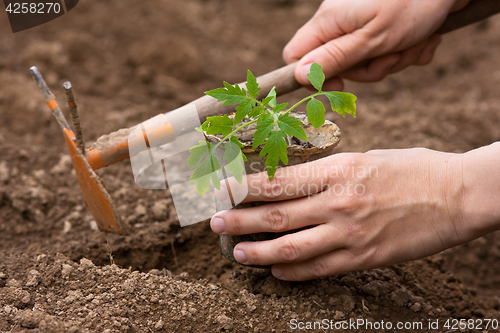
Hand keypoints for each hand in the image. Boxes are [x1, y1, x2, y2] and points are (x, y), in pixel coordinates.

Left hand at [210, 147, 494, 280]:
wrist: (456, 194)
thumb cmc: (410, 169)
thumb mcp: (363, 159)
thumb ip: (325, 174)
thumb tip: (289, 184)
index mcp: (337, 171)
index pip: (277, 181)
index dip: (243, 188)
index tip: (221, 190)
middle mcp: (338, 203)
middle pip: (276, 216)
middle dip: (239, 221)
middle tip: (215, 224)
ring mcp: (350, 234)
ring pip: (292, 248)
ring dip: (259, 253)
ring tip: (237, 254)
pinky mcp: (365, 258)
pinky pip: (320, 269)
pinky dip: (294, 272)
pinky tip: (277, 271)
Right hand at [283, 0, 469, 89]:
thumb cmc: (413, 2)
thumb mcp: (371, 38)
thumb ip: (333, 58)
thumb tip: (298, 76)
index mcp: (329, 21)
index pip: (295, 55)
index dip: (312, 77)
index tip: (339, 84)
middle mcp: (341, 20)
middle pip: (338, 65)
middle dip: (369, 69)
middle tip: (391, 55)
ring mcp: (363, 21)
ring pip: (367, 61)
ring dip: (395, 60)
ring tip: (414, 41)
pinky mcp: (385, 24)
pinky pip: (388, 51)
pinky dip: (409, 50)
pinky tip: (425, 36)